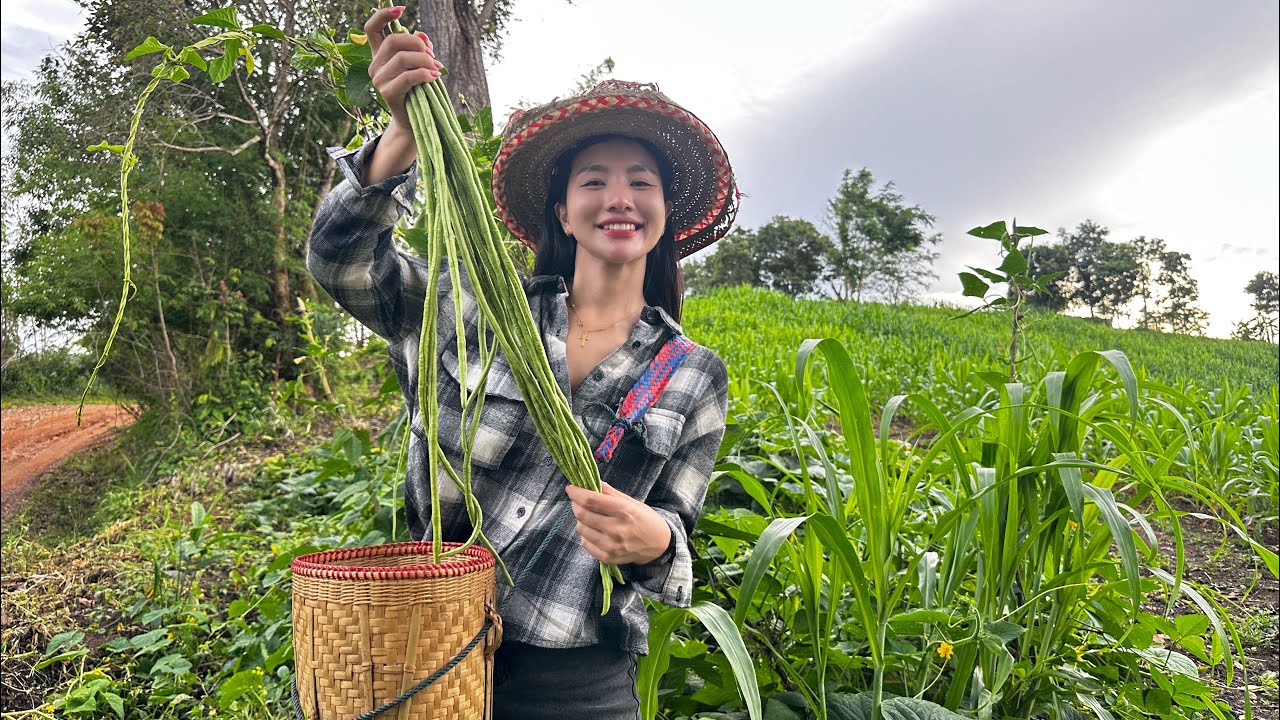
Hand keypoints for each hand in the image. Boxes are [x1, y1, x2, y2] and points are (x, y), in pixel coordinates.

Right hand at [364, 6, 442, 127]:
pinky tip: (434, 77)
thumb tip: (422, 35)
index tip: (402, 10)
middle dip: (417, 44)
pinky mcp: (387, 93)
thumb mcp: (420, 65)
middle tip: (432, 56)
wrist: (415, 122)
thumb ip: (420, 48)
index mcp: (379, 55)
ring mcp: (378, 80)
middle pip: (393, 40)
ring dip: (425, 60)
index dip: (383, 15)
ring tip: (436, 69)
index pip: (372, 28)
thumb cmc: (418, 90)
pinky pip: (408, 76)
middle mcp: (375, 65)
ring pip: (402, 58)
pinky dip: (424, 74)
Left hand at [565, 483, 672, 565]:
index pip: (591, 500)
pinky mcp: (608, 558)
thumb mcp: (631, 501)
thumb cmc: (644, 519)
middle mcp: (616, 529)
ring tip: (590, 517)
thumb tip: (588, 482)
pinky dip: (586, 535)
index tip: (571, 488)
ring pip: (581, 529)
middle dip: (575, 504)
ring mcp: (611, 546)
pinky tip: (594, 531)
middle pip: (582, 514)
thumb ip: (609, 492)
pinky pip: (585, 544)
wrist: (658, 545)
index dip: (577, 493)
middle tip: (577, 501)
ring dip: (581, 520)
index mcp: (623, 510)